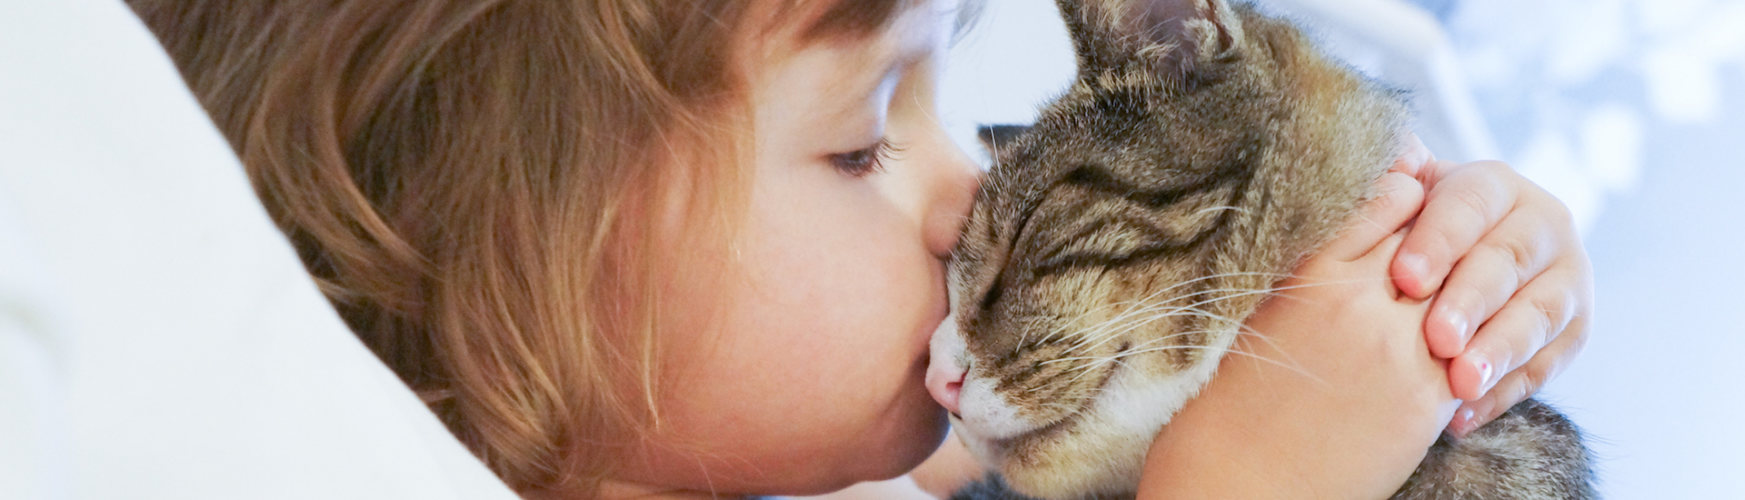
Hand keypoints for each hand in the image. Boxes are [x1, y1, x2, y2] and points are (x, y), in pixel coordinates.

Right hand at [1138, 172, 1456, 498]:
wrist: (1242, 477)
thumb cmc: (1238, 398)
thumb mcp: (1267, 309)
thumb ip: (1313, 267)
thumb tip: (1354, 236)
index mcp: (1311, 272)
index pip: (1387, 200)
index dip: (1409, 199)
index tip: (1414, 208)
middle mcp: (1356, 299)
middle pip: (1432, 239)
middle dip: (1446, 241)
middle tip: (1449, 248)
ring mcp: (1397, 347)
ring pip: (1460, 291)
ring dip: (1466, 290)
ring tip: (1456, 299)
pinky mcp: (1425, 396)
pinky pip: (1473, 349)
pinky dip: (1475, 342)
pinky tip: (1460, 347)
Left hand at [1388, 152, 1592, 436]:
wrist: (1450, 265)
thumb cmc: (1406, 230)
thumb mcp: (1396, 197)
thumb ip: (1390, 175)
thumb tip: (1391, 150)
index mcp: (1494, 185)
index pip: (1470, 205)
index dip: (1438, 241)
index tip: (1403, 279)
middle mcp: (1543, 223)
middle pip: (1507, 261)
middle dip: (1471, 301)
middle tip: (1436, 339)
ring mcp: (1566, 277)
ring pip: (1539, 314)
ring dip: (1499, 352)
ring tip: (1459, 384)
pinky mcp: (1574, 330)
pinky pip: (1545, 366)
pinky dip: (1505, 393)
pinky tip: (1462, 417)